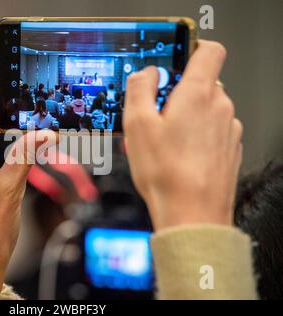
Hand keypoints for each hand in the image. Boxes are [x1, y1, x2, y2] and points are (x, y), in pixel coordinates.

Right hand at [123, 40, 242, 230]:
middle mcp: (220, 108)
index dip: (191, 49)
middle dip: (177, 93)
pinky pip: (212, 131)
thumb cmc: (167, 174)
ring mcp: (229, 129)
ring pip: (206, 109)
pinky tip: (177, 156)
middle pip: (202, 83)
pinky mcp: (229, 149)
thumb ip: (140, 89)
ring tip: (163, 141)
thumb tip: (145, 75)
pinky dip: (196, 136)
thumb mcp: (137, 125)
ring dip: (186, 117)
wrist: (192, 214)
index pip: (209, 50)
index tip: (173, 63)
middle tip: (155, 115)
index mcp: (198, 94)